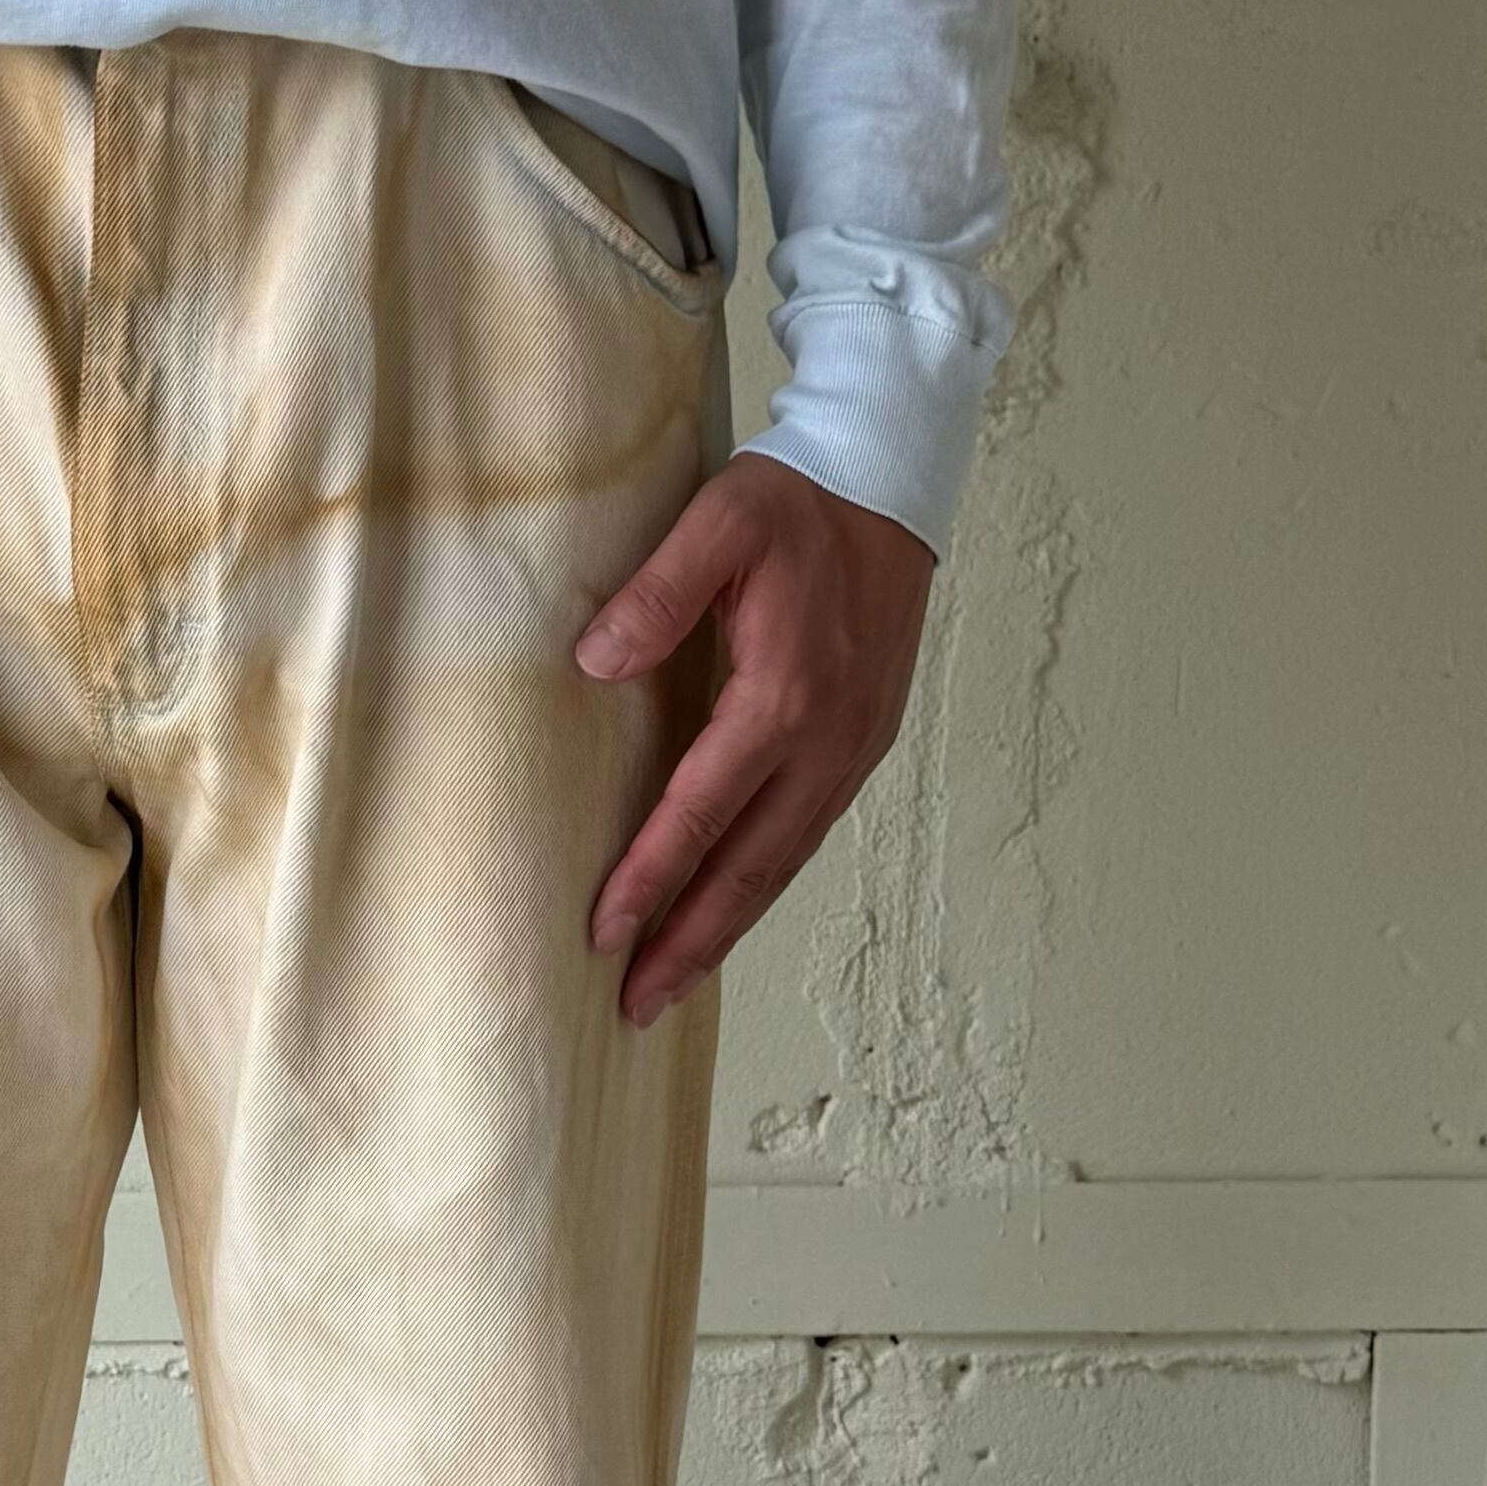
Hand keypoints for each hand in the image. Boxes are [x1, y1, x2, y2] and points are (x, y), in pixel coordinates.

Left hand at [575, 457, 936, 1025]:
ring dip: (725, 930)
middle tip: (635, 1005)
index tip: (602, 931)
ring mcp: (851, 751)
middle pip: (750, 869)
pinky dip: (761, 889)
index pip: (703, 808)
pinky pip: (803, 838)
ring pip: (782, 865)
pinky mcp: (861, 746)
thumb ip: (657, 590)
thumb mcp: (720, 519)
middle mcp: (826, 741)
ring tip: (670, 985)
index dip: (651, 876)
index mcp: (785, 695)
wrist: (892, 480)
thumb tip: (595, 662)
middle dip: (690, 942)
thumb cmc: (797, 499)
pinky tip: (725, 914)